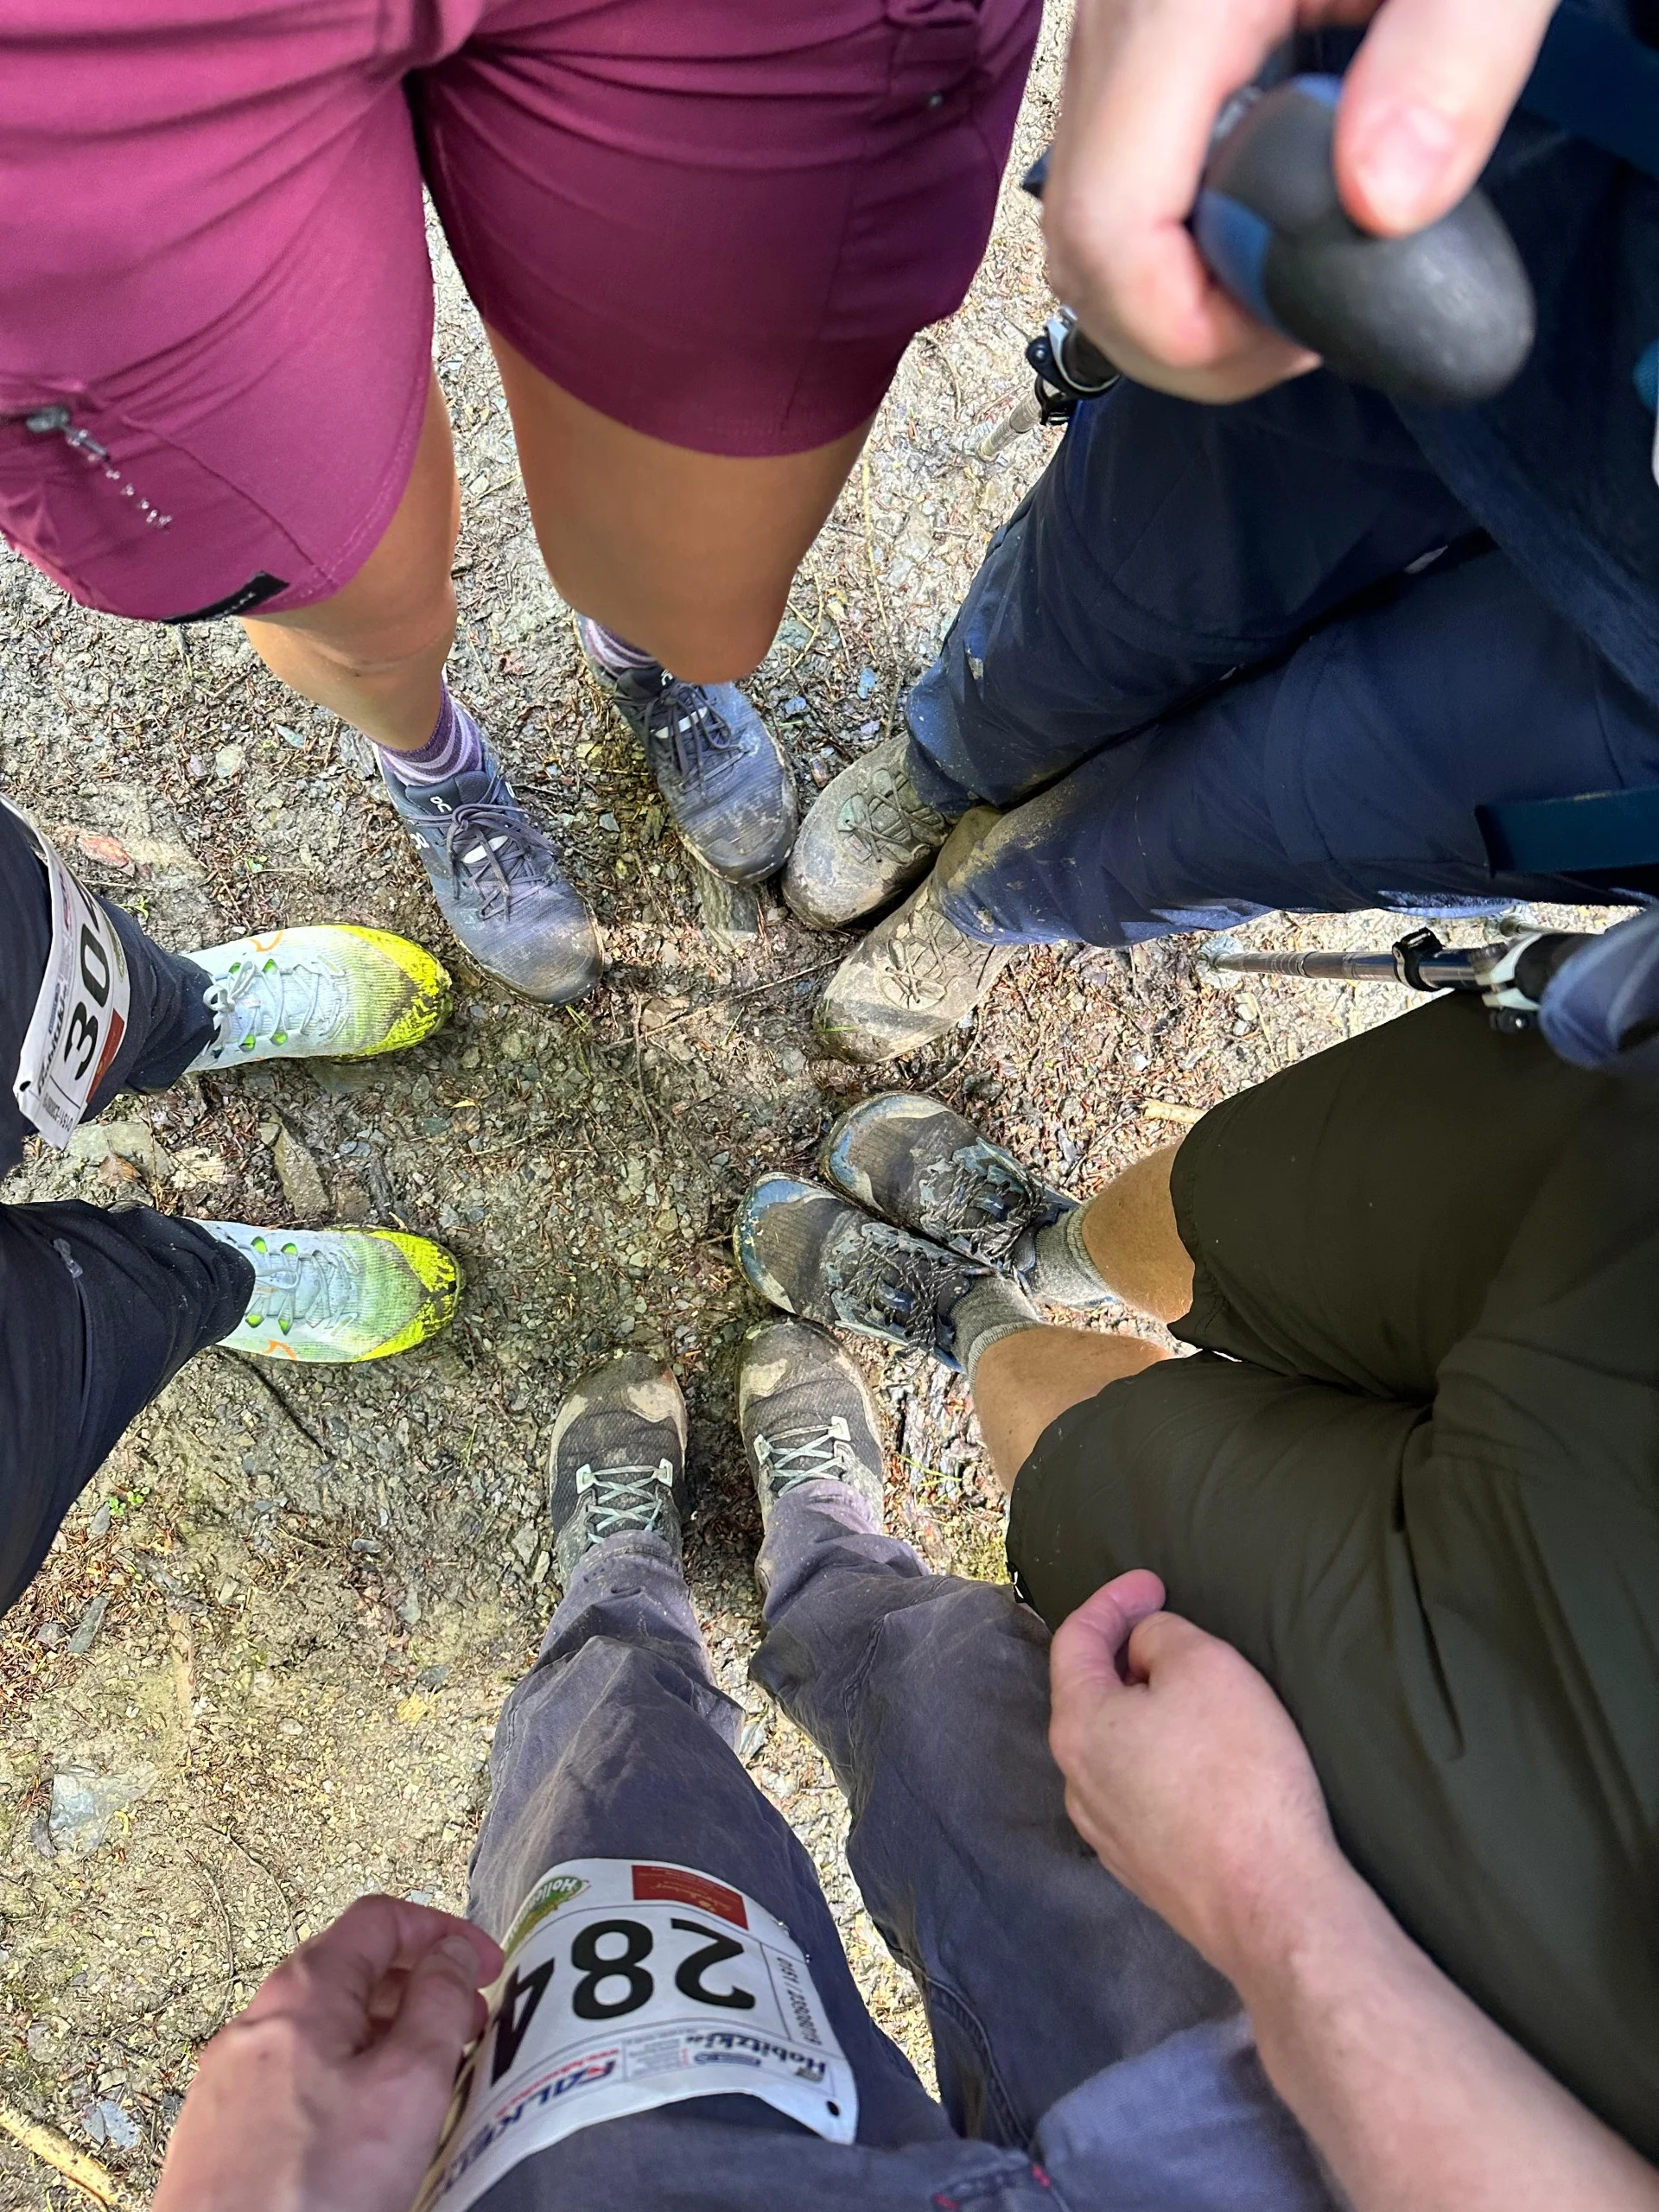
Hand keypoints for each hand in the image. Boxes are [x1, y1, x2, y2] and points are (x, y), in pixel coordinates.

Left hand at [153, 1895, 503, 2211]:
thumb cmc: (311, 2194)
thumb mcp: (408, 2086)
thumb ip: (439, 2005)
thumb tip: (450, 1955)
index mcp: (299, 1994)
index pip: (379, 1919)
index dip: (443, 1931)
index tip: (483, 1965)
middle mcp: (255, 2025)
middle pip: (350, 1971)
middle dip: (419, 1988)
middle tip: (467, 2027)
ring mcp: (230, 2081)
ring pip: (323, 2031)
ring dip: (385, 2039)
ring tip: (426, 2085)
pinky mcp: (222, 2134)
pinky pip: (296, 2079)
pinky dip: (345, 2081)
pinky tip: (368, 2132)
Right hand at [1042, 0, 1558, 401]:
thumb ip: (1448, 64)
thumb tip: (1382, 208)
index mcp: (1177, 0)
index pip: (1110, 235)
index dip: (1193, 334)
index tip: (1307, 331)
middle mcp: (1112, 21)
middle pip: (1079, 254)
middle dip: (1184, 336)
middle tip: (1306, 323)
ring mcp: (1106, 30)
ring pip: (1083, 229)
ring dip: (1177, 297)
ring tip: (1293, 273)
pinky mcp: (1128, 37)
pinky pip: (1112, 177)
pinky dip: (1175, 240)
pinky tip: (1270, 210)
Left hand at [1048, 1571, 1346, 1979]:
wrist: (1269, 1901)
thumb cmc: (1236, 1771)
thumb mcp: (1206, 1667)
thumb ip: (1164, 1637)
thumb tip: (1146, 1647)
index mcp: (1077, 1726)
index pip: (1076, 1641)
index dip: (1113, 1601)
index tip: (1152, 1582)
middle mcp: (1076, 1782)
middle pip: (1089, 1698)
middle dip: (1125, 1656)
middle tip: (1167, 1630)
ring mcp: (1107, 1835)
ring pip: (1113, 1750)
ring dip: (1141, 1711)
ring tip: (1186, 1692)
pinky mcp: (1144, 1872)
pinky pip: (1140, 1795)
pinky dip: (1159, 1760)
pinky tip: (1199, 1761)